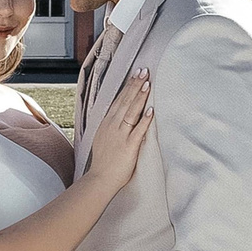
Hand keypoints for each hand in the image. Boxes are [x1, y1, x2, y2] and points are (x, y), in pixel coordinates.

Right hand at [80, 68, 153, 191]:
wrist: (100, 179)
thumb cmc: (104, 162)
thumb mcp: (103, 139)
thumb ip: (112, 128)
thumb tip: (120, 119)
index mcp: (107, 123)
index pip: (118, 100)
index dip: (128, 87)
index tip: (135, 74)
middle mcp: (112, 126)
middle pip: (125, 101)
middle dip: (135, 85)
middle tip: (144, 71)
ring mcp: (120, 135)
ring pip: (131, 111)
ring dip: (140, 96)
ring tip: (147, 83)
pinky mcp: (129, 145)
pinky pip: (138, 130)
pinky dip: (145, 119)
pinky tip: (151, 110)